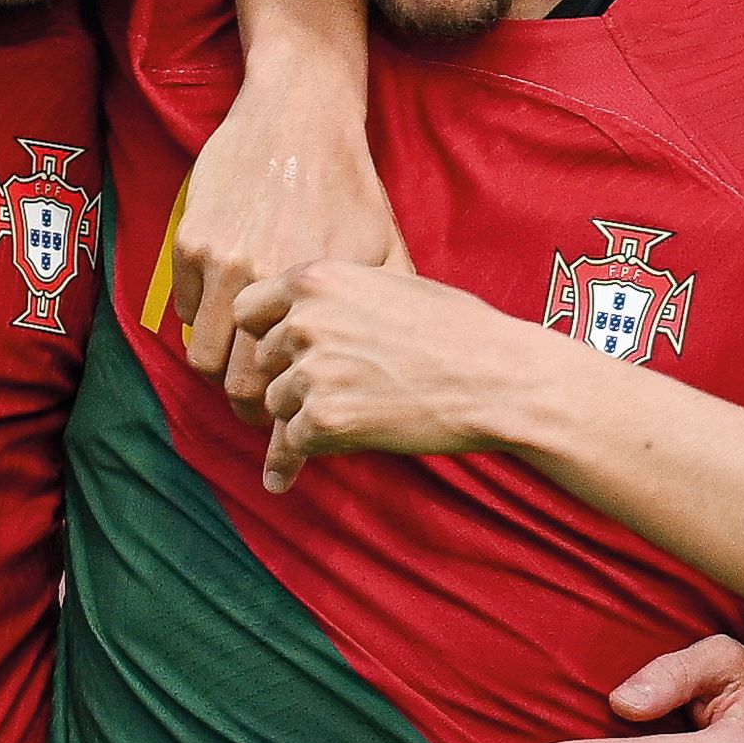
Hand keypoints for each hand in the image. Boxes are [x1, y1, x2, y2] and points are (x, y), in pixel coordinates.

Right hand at [176, 67, 401, 416]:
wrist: (300, 115)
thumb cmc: (347, 184)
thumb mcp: (385, 245)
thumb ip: (387, 306)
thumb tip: (397, 366)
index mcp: (313, 294)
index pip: (282, 386)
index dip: (283, 409)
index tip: (288, 407)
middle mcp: (263, 280)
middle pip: (235, 382)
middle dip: (247, 400)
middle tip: (261, 398)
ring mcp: (220, 260)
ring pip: (203, 353)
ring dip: (221, 365)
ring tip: (241, 358)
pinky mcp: (190, 240)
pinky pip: (187, 310)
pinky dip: (204, 319)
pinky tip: (227, 308)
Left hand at [241, 262, 562, 489]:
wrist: (496, 377)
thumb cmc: (456, 329)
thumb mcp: (387, 282)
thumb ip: (334, 296)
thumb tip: (295, 315)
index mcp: (316, 279)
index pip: (247, 309)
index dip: (264, 334)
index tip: (283, 351)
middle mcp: (304, 321)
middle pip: (262, 362)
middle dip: (289, 379)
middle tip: (328, 391)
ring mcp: (311, 371)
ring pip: (276, 405)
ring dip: (301, 417)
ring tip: (344, 417)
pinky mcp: (325, 419)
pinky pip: (292, 444)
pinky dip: (302, 455)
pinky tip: (308, 463)